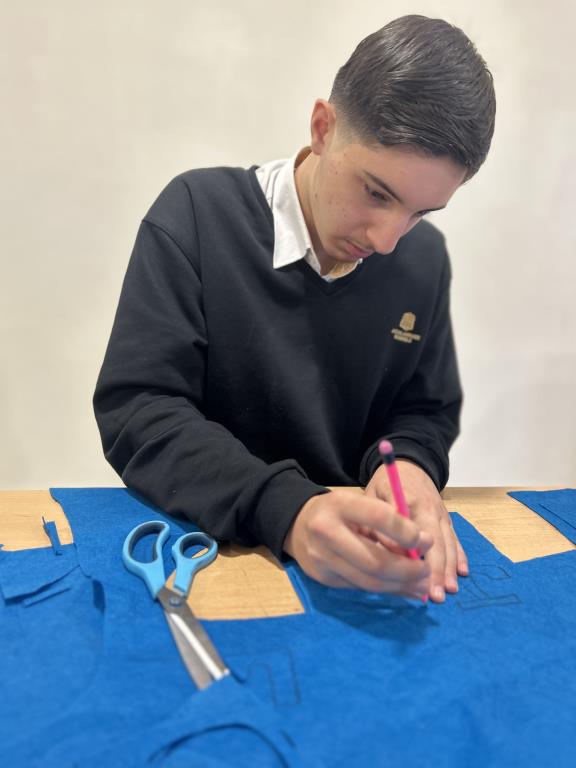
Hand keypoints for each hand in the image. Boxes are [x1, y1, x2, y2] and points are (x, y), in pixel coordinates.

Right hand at [283, 489, 431, 598]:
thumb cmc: (338, 511)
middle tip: (428, 571)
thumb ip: (388, 522)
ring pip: (370, 581)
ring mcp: (322, 559)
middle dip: (408, 570)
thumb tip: (423, 547)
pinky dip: (386, 590)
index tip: (426, 541)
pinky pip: (361, 588)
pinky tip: (403, 588)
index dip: (407, 532)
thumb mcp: (359, 504)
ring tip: (422, 585)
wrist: (297, 524)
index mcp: (338, 505)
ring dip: (401, 586)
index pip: (379, 517)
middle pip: (376, 560)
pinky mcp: (324, 579)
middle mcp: (326, 532)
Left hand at [365, 461, 468, 601]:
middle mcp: (430, 509)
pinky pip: (456, 538)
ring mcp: (441, 515)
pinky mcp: (447, 519)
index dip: (416, 557)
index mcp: (410, 502)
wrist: (409, 463)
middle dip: (437, 571)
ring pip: (449, 543)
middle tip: (436, 595)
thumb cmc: (386, 483)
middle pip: (437, 543)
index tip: (415, 577)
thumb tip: (387, 552)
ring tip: (449, 590)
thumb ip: (378, 523)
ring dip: (450, 568)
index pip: (414, 534)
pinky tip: (462, 573)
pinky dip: (460, 556)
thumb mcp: (373, 496)